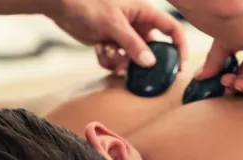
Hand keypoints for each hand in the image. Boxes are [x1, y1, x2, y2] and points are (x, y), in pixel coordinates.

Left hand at [47, 0, 187, 73]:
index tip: (179, 65)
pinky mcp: (111, 44)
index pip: (171, 29)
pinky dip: (109, 61)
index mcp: (144, 13)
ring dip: (122, 63)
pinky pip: (118, 61)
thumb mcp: (114, 24)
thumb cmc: (88, 5)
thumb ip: (133, 44)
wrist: (62, 7)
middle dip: (142, 62)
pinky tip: (99, 50)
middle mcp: (137, 25)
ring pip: (133, 59)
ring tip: (109, 56)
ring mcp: (124, 36)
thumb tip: (150, 63)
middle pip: (152, 50)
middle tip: (134, 70)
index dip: (180, 46)